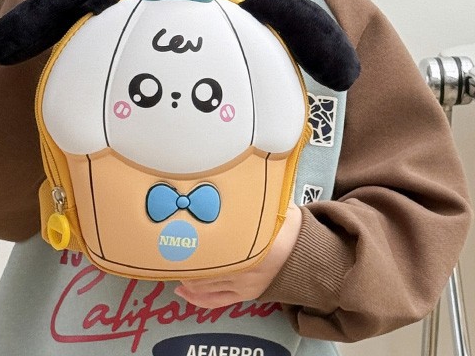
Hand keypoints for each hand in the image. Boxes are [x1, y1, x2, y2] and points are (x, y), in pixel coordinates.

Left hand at [174, 203, 301, 308]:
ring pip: (205, 285)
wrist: (308, 255)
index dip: (192, 240)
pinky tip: (182, 290)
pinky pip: (215, 301)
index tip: (175, 229)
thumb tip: (232, 173)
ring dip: (186, 275)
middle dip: (183, 258)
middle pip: (204, 266)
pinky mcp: (245, 296)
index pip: (213, 245)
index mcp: (252, 244)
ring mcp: (243, 285)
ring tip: (171, 263)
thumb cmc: (287, 226)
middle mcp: (245, 268)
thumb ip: (252, 195)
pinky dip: (196, 298)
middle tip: (166, 245)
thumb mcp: (273, 205)